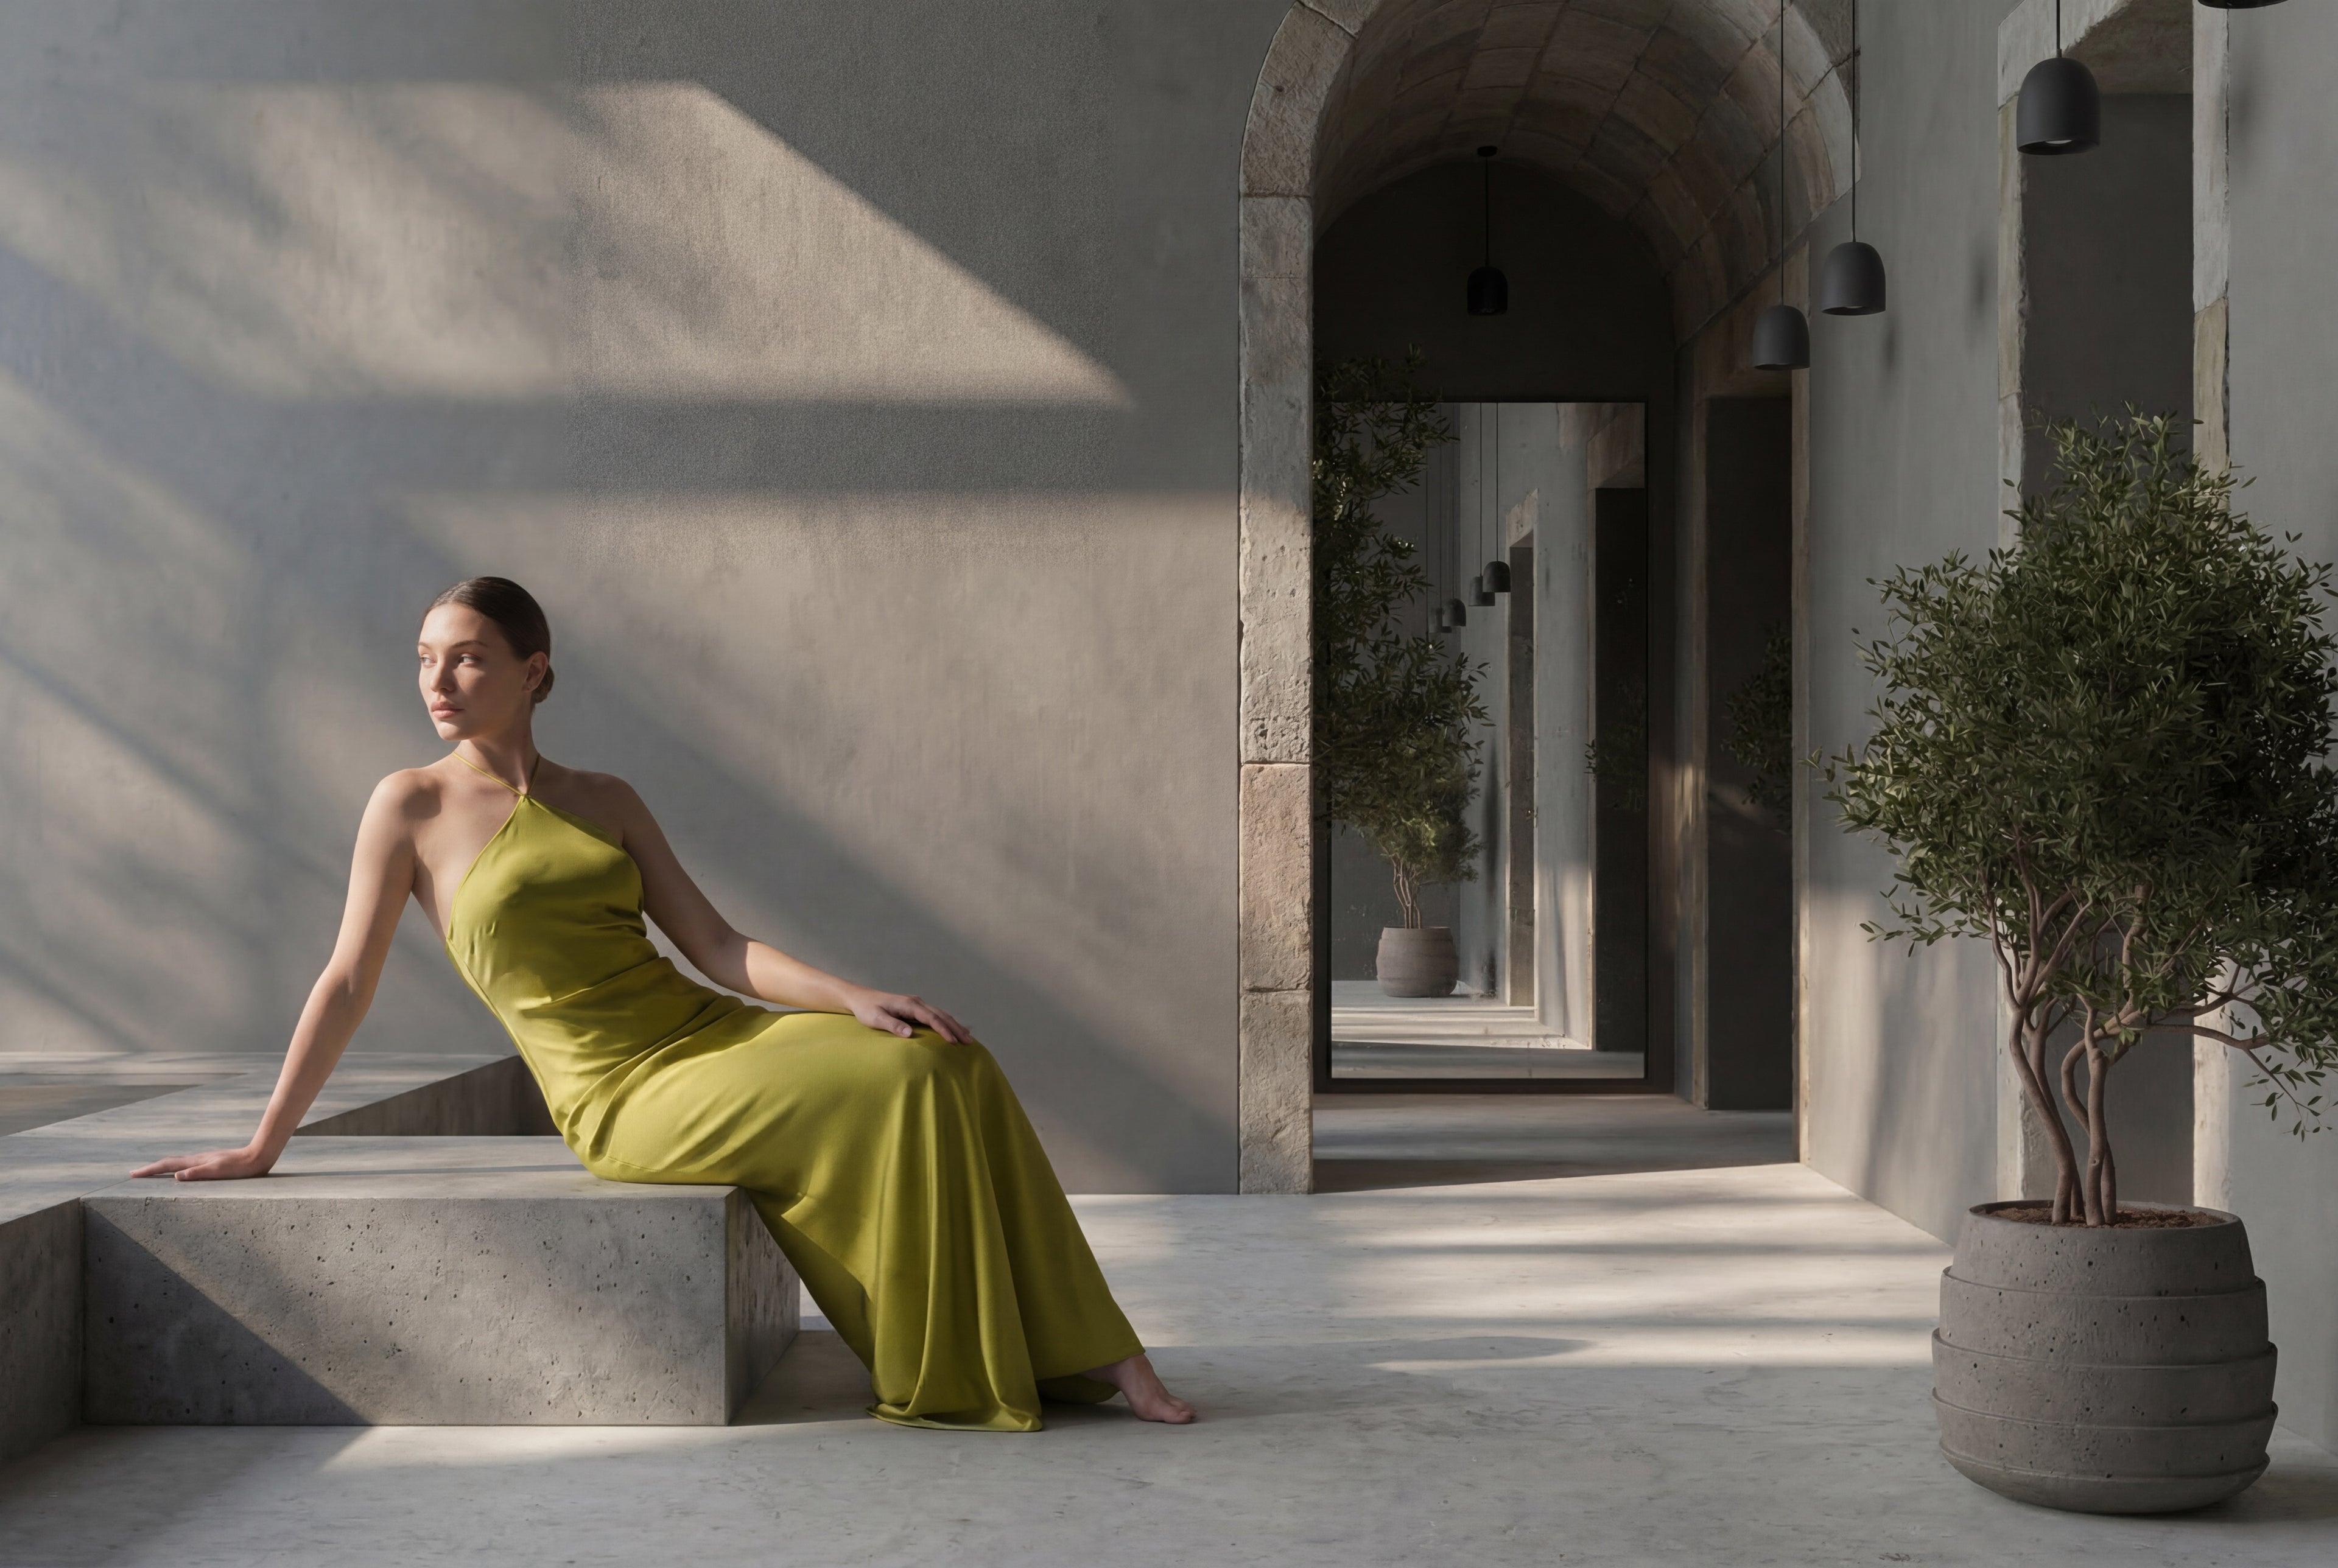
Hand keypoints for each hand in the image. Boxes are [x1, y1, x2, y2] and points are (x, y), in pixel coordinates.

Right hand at [129, 1144, 276, 1181]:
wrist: (258, 1156)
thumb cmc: (239, 1167)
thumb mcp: (218, 1171)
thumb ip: (197, 1173)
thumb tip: (176, 1176)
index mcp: (195, 1162)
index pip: (167, 1166)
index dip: (149, 1170)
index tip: (132, 1174)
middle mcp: (197, 1159)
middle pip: (169, 1162)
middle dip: (151, 1168)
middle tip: (135, 1173)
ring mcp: (204, 1160)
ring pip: (178, 1163)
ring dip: (163, 1167)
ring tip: (153, 1172)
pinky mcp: (211, 1162)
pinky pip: (187, 1165)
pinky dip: (177, 1168)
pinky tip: (181, 1172)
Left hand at [850, 990, 972, 1043]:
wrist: (860, 998)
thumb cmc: (866, 1009)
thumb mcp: (876, 1018)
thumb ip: (892, 1025)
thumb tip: (910, 1034)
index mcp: (909, 1004)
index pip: (931, 1017)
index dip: (943, 1029)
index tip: (953, 1041)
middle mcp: (916, 1002)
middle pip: (941, 1015)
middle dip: (956, 1028)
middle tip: (969, 1042)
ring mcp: (917, 1004)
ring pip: (940, 1014)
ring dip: (954, 1025)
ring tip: (967, 1037)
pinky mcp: (915, 1008)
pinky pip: (935, 1015)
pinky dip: (946, 1022)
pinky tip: (953, 1029)